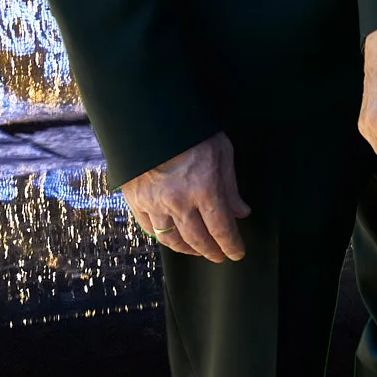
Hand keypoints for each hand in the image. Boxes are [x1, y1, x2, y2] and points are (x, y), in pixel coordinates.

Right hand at [119, 132, 249, 260]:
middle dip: (212, 252)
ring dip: (188, 249)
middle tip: (220, 256)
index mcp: (204, 189)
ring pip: (172, 240)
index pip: (221, 228)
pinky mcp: (136, 201)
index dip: (231, 245)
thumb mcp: (222, 153)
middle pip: (198, 239)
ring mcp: (154, 204)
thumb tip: (240, 212)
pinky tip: (172, 239)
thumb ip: (230, 187)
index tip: (237, 253)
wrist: (150, 120)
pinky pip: (150, 229)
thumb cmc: (192, 132)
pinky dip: (163, 238)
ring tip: (199, 251)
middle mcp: (178, 201)